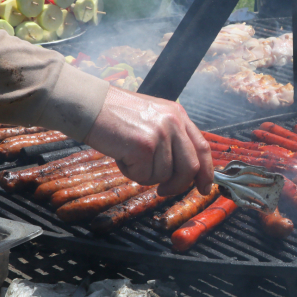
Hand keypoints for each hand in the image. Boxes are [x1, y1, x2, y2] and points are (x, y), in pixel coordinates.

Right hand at [84, 86, 213, 196]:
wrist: (89, 105)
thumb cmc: (115, 114)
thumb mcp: (152, 118)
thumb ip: (171, 138)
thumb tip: (185, 170)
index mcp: (178, 115)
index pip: (202, 148)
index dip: (207, 172)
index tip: (204, 188)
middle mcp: (174, 122)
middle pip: (190, 167)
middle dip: (178, 185)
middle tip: (163, 191)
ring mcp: (160, 134)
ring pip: (164, 175)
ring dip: (145, 175)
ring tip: (129, 156)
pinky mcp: (144, 146)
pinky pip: (144, 176)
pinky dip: (131, 173)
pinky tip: (121, 155)